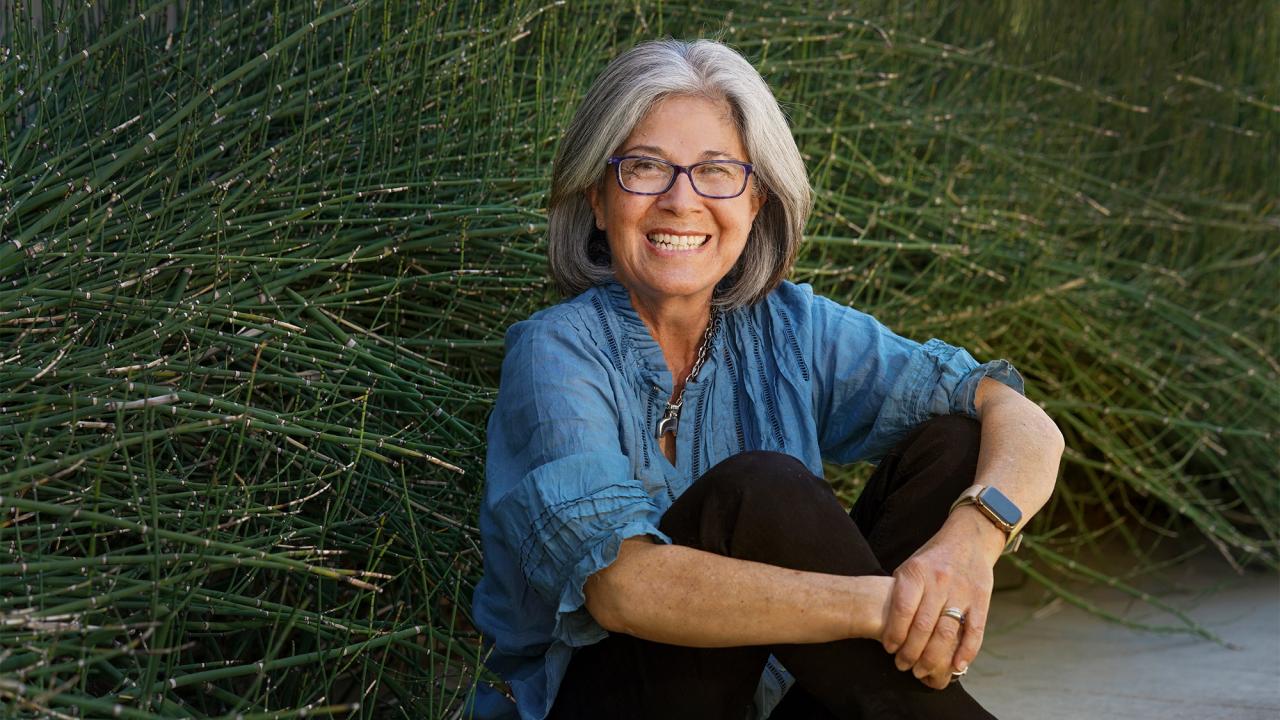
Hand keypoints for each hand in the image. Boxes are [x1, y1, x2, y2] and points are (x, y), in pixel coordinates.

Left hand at [880, 508, 1003, 689]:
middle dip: (911, 652)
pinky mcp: (981, 600)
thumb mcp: (911, 567)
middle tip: (903, 666)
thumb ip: (901, 593)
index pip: (902, 609)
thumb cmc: (933, 559)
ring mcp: (962, 592)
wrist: (969, 538)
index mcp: (916, 572)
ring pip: (947, 633)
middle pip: (924, 626)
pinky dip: (966, 652)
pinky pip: (975, 631)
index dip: (894, 633)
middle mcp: (939, 582)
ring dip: (933, 658)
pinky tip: (956, 666)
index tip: (889, 649)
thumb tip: (885, 628)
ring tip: (921, 670)